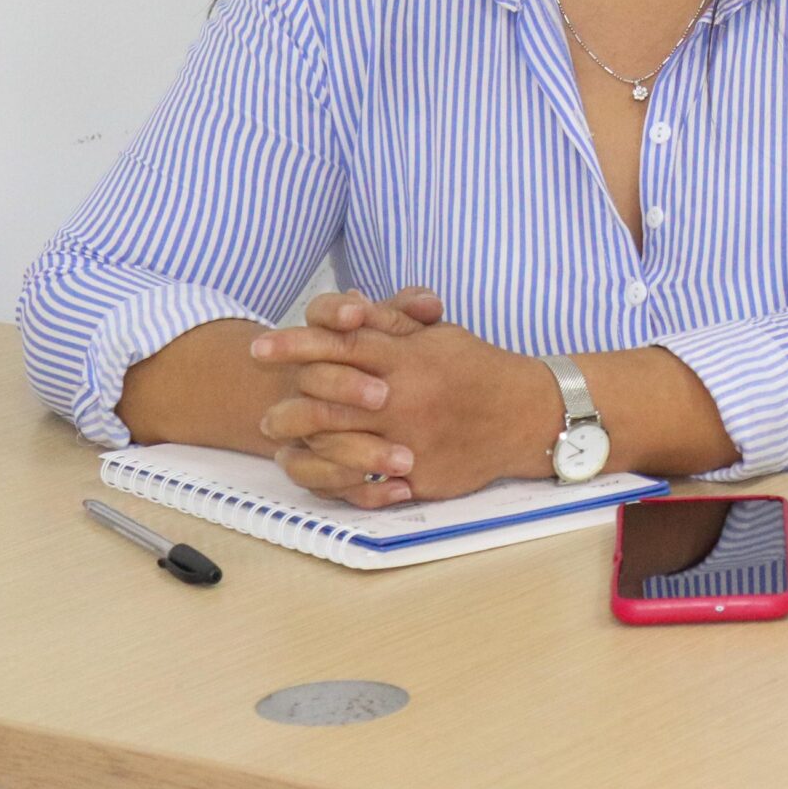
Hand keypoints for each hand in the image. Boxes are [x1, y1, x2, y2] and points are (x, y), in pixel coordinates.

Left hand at [252, 296, 556, 504]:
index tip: (259, 348)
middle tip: (265, 415)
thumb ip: (392, 323)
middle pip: (326, 400)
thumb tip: (349, 305)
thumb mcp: (439, 336)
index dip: (294, 344)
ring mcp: (409, 439)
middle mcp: (403, 398)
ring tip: (283, 447)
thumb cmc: (479, 370)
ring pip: (337, 445)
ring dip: (303, 446)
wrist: (527, 415)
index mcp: (406, 358)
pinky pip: (366, 483)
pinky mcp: (418, 474)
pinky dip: (336, 480)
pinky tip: (320, 475)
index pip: (339, 344)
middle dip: (287, 408)